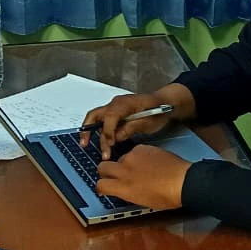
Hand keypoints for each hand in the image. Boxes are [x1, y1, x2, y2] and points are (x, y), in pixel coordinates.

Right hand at [80, 84, 194, 159]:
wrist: (166, 102)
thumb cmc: (160, 109)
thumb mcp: (149, 121)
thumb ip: (132, 128)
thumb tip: (117, 137)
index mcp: (125, 103)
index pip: (110, 116)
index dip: (108, 131)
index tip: (110, 143)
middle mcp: (116, 103)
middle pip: (95, 114)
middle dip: (88, 129)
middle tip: (84, 144)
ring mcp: (115, 107)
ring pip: (97, 119)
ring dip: (93, 133)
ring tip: (91, 147)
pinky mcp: (116, 113)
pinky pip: (104, 122)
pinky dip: (100, 132)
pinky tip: (103, 143)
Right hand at [95, 145, 190, 210]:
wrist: (182, 181)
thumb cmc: (165, 197)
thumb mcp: (140, 200)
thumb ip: (126, 192)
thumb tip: (122, 188)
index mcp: (122, 187)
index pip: (100, 185)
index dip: (102, 187)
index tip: (107, 187)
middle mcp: (124, 170)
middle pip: (102, 167)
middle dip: (106, 171)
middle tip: (116, 175)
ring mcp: (132, 157)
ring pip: (120, 158)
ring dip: (125, 163)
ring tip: (141, 169)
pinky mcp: (142, 148)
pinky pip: (134, 151)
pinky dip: (138, 156)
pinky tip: (150, 162)